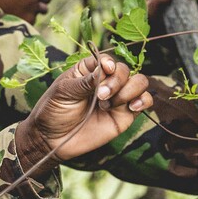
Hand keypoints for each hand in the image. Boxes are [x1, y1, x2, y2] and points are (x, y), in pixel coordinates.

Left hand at [17, 54, 152, 172]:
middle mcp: (105, 81)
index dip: (109, 63)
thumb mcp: (64, 92)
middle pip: (125, 70)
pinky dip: (143, 100)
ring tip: (108, 104)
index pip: (106, 59)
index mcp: (88, 70)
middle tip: (101, 95)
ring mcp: (117, 97)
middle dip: (117, 80)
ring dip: (129, 90)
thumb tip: (106, 69)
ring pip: (139, 82)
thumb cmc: (53, 111)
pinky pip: (144, 101)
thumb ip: (86, 81)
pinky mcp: (125, 114)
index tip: (106, 70)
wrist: (52, 139)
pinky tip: (131, 107)